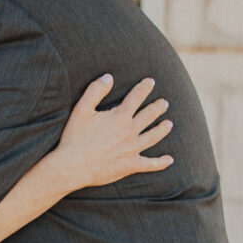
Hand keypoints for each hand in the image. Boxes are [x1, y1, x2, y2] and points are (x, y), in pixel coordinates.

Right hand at [51, 75, 173, 191]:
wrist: (74, 166)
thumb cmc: (75, 137)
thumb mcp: (81, 109)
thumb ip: (95, 90)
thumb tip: (109, 77)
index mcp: (120, 117)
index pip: (136, 97)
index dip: (144, 88)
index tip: (151, 82)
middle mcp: (130, 131)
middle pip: (149, 116)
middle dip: (157, 108)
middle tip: (164, 103)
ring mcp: (132, 149)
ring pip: (153, 137)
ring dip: (162, 129)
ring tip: (169, 124)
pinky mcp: (130, 165)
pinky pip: (150, 164)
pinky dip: (160, 163)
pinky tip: (169, 160)